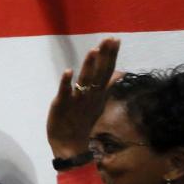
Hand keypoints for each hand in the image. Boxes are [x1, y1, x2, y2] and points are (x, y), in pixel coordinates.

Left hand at [47, 38, 120, 157]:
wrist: (70, 145)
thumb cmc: (82, 121)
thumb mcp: (99, 103)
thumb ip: (108, 86)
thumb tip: (120, 72)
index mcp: (98, 93)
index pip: (106, 71)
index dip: (110, 55)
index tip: (115, 39)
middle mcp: (90, 96)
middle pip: (99, 73)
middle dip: (104, 56)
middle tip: (109, 39)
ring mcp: (77, 101)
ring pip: (84, 81)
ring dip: (88, 66)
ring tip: (93, 50)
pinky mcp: (62, 105)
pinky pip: (65, 93)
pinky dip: (67, 83)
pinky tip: (68, 71)